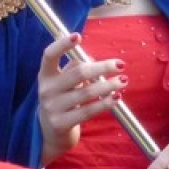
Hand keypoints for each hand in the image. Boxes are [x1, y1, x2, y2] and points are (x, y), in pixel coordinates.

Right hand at [38, 33, 126, 165]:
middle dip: (102, 67)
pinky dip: (105, 103)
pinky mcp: (61, 124)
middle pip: (78, 73)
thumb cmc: (62, 98)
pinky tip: (117, 97)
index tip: (78, 36)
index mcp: (45, 75)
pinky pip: (88, 111)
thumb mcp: (62, 82)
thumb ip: (75, 68)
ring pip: (87, 92)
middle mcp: (46, 90)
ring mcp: (53, 108)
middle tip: (120, 64)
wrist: (49, 132)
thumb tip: (94, 60)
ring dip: (108, 85)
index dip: (62, 44)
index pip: (49, 55)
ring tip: (123, 80)